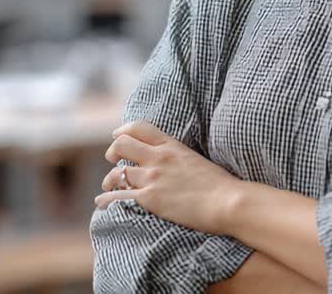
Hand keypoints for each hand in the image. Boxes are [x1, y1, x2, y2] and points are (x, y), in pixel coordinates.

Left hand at [95, 121, 242, 235]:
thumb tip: (171, 163)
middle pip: (121, 145)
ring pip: (116, 174)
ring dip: (109, 180)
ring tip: (109, 187)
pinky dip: (105, 200)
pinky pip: (117, 197)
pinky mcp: (149, 199)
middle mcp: (158, 158)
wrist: (228, 201)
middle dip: (113, 152)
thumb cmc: (220, 185)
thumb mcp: (197, 160)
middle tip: (112, 160)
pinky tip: (102, 203)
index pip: (140, 128)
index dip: (123, 131)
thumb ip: (179, 158)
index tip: (117, 137)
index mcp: (172, 146)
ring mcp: (152, 178)